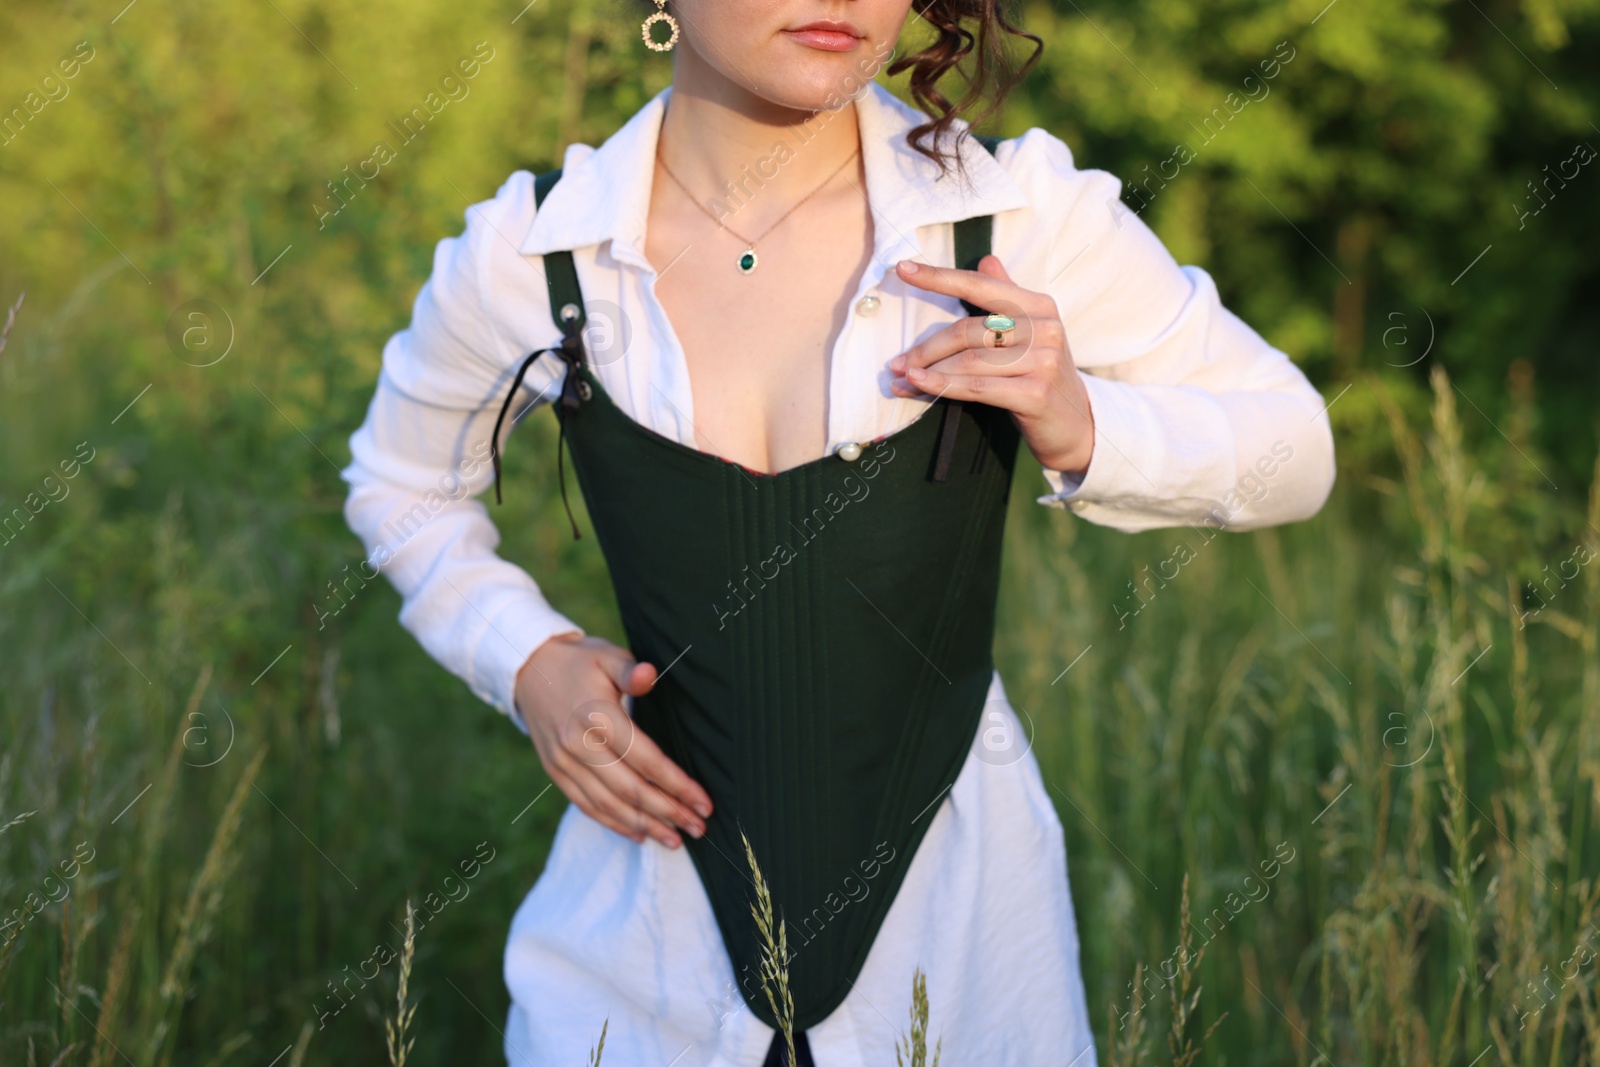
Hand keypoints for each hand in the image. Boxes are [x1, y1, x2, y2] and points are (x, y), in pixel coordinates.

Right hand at [514, 634, 711, 847]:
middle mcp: (577, 744)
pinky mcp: (555, 773)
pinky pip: (586, 805)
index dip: (676, 784)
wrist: (528, 670)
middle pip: (630, 789)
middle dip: (668, 812)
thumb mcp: (608, 656)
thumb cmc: (580, 662)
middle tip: (699, 827)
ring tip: (675, 839)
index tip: (703, 802)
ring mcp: (563, 762)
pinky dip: (614, 823)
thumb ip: (631, 672)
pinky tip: (640, 833)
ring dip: (644, 825)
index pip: (645, 759)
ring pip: (608, 804)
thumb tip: (650, 675)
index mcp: (597, 715)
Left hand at [888, 256, 1094, 475]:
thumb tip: (985, 259)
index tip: (902, 270)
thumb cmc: (1041, 376)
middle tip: (895, 363)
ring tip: (899, 380)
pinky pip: (977, 387)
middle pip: (967, 330)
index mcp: (1039, 305)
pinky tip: (919, 386)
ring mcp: (1043, 360)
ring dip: (927, 372)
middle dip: (924, 348)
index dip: (939, 277)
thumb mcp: (1031, 333)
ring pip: (968, 361)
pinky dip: (943, 386)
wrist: (1076, 425)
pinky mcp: (1035, 393)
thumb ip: (1008, 296)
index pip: (981, 285)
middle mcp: (1044, 327)